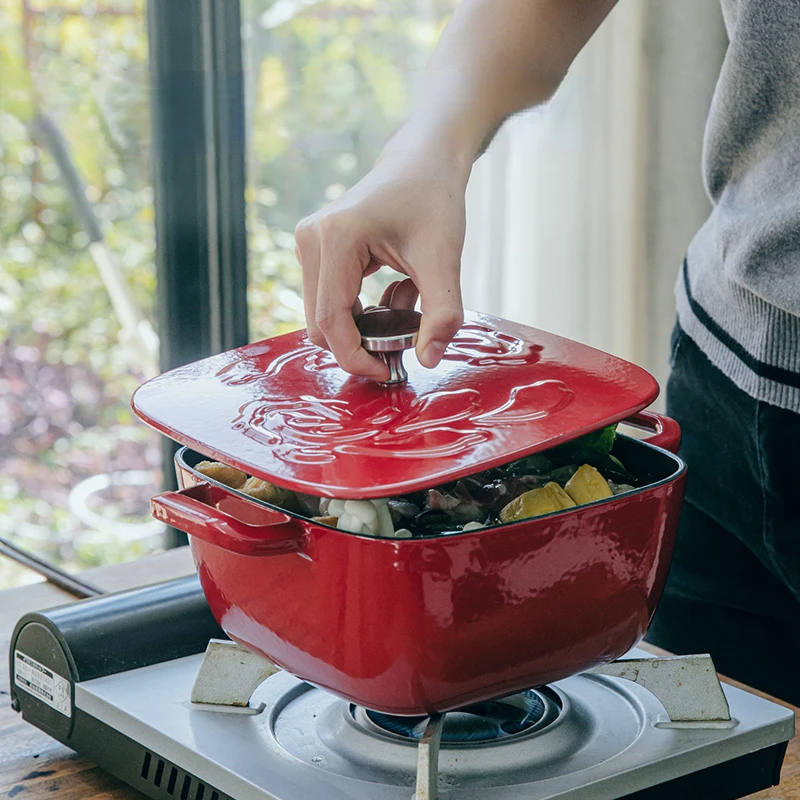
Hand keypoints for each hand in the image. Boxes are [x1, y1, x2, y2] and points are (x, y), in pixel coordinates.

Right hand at [295, 143, 469, 380]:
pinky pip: (328, 300)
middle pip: (320, 323)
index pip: (331, 320)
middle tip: (404, 343)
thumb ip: (442, 314)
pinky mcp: (314, 249)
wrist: (423, 162)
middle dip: (360, 344)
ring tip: (405, 302)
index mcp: (336, 237)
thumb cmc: (434, 200)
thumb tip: (427, 360)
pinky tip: (393, 292)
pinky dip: (360, 311)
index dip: (355, 356)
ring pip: (323, 314)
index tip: (387, 372)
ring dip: (363, 326)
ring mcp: (308, 243)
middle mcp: (311, 238)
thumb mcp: (445, 259)